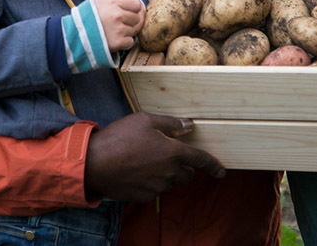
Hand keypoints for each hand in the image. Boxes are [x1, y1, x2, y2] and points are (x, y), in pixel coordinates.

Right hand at [84, 112, 225, 201]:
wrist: (94, 163)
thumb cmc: (119, 137)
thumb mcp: (144, 120)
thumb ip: (170, 123)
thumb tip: (189, 125)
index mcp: (173, 152)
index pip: (201, 160)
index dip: (214, 166)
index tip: (221, 172)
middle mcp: (169, 172)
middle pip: (187, 174)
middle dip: (182, 166)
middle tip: (165, 155)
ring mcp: (157, 187)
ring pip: (170, 182)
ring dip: (165, 173)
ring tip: (145, 161)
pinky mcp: (145, 196)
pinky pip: (155, 189)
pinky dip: (151, 182)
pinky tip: (136, 171)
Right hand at [93, 0, 144, 50]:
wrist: (75, 33)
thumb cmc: (89, 15)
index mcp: (113, 2)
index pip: (137, 5)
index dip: (134, 9)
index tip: (128, 12)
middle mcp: (117, 15)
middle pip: (137, 18)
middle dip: (131, 21)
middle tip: (120, 23)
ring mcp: (118, 29)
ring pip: (134, 30)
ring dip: (127, 31)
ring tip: (115, 30)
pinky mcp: (117, 42)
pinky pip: (130, 42)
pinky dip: (124, 42)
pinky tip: (115, 38)